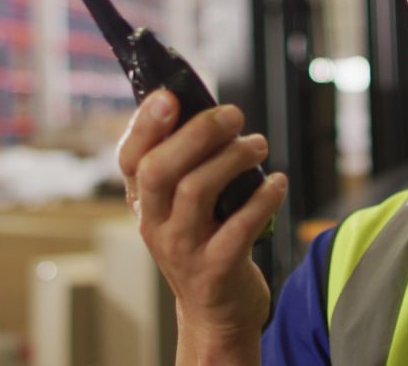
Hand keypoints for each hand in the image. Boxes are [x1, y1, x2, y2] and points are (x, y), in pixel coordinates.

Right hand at [118, 89, 287, 363]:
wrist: (217, 312)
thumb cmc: (204, 242)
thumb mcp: (182, 207)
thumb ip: (187, 163)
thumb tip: (209, 108)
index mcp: (144, 201)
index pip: (130, 158)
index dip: (145, 124)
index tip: (171, 96)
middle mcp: (155, 224)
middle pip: (160, 168)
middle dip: (198, 133)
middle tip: (233, 115)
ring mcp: (182, 249)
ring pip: (197, 190)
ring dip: (233, 158)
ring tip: (258, 145)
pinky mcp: (216, 269)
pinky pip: (239, 226)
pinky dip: (263, 198)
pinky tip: (277, 182)